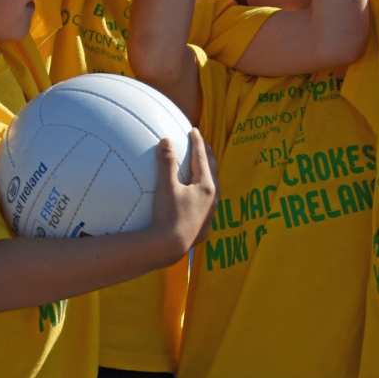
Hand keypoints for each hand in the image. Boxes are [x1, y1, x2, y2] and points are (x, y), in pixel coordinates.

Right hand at [151, 130, 218, 252]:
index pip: (202, 158)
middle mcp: (213, 199)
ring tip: (203, 170)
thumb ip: (166, 162)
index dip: (198, 142)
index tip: (194, 130)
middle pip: (212, 172)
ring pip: (213, 190)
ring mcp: (210, 214)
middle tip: (204, 145)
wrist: (170, 247)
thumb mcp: (166, 186)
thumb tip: (165, 140)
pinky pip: (207, 207)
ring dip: (208, 177)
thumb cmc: (167, 216)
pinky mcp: (204, 227)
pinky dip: (204, 197)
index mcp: (206, 186)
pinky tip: (197, 201)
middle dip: (208, 157)